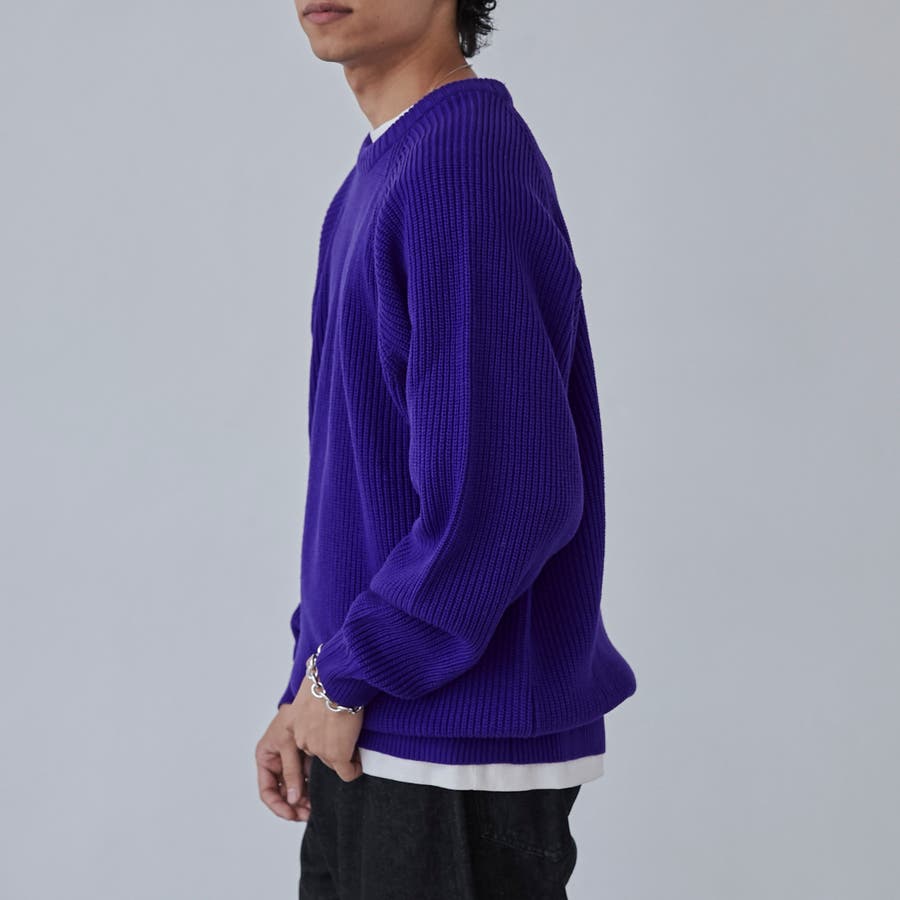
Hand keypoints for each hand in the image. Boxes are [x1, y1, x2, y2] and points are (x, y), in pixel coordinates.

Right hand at [256, 705, 312, 821]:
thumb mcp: (288, 743)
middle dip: (293, 805)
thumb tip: (293, 799)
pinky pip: (306, 778)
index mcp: (266, 757)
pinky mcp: (306, 757)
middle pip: (282, 792)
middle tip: (308, 814)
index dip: (278, 805)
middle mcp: (277, 761)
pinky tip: (320, 794)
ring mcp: (291, 760)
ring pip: (296, 788)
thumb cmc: (295, 714)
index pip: (267, 790)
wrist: (315, 698)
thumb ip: (291, 771)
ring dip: (304, 799)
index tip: (292, 814)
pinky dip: (312, 787)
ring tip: (315, 807)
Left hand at [288, 668, 364, 782]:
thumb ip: (311, 692)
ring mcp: (318, 749)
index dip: (320, 739)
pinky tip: (360, 762)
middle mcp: (301, 739)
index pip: (304, 741)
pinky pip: (347, 772)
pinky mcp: (336, 755)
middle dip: (331, 748)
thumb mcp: (311, 683)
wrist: (338, 680)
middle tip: (345, 737)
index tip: (331, 736)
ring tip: (355, 742)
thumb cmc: (328, 675)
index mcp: (291, 723)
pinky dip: (354, 770)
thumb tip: (312, 671)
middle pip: (318, 753)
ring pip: (332, 762)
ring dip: (343, 754)